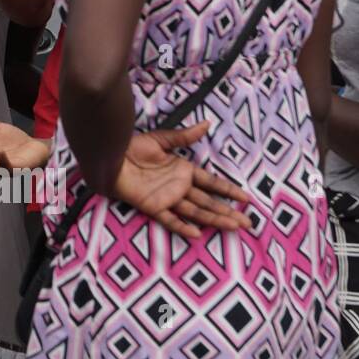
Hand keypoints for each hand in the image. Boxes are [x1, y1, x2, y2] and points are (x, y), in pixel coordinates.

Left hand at [111, 122, 250, 238]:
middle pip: (208, 202)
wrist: (109, 156)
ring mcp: (167, 198)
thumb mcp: (161, 139)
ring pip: (196, 212)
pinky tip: (198, 234)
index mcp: (183, 171)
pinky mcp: (153, 206)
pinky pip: (169, 220)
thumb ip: (184, 136)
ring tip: (234, 227)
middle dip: (228, 211)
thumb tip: (207, 124)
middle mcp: (178, 187)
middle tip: (248, 223)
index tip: (246, 198)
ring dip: (214, 220)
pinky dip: (182, 227)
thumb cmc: (132, 147)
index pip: (211, 183)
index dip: (228, 190)